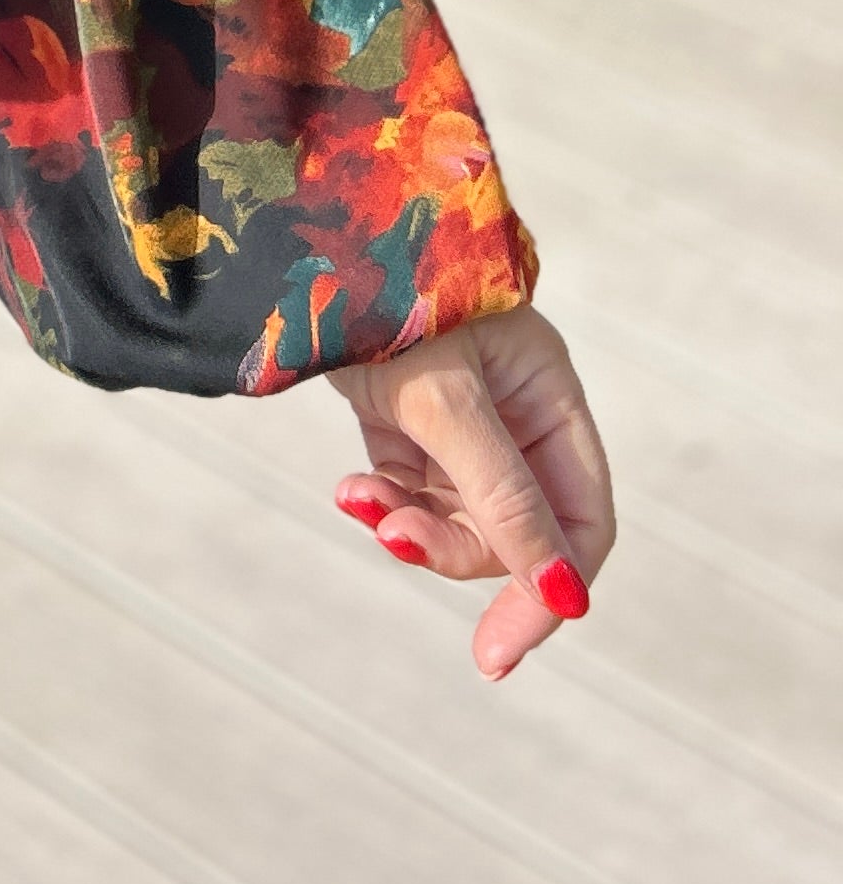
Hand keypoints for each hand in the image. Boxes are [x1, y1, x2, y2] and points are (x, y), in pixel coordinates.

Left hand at [329, 305, 614, 678]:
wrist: (305, 234)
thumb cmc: (392, 299)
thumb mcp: (447, 400)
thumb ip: (502, 496)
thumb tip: (564, 596)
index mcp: (550, 396)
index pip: (579, 522)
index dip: (549, 590)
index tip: (499, 650)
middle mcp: (516, 409)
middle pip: (513, 528)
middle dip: (454, 547)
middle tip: (394, 540)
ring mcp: (461, 413)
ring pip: (457, 513)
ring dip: (410, 523)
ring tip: (358, 504)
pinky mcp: (407, 413)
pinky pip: (411, 487)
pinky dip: (384, 501)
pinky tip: (350, 493)